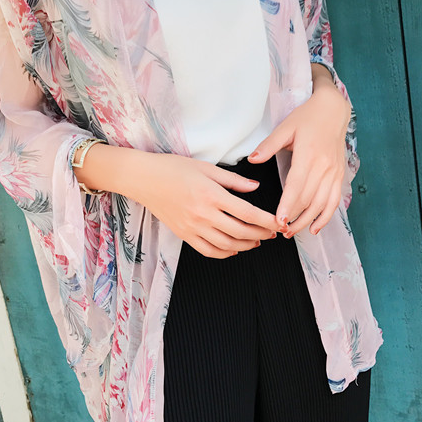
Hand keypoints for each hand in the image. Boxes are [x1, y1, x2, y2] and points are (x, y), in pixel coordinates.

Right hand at [131, 153, 280, 258]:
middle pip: (240, 231)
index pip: (247, 212)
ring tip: (255, 242)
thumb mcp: (206, 167)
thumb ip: (233, 180)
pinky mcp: (183, 234)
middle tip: (271, 233)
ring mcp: (192, 227)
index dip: (266, 220)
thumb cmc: (172, 168)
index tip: (278, 223)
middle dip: (260, 234)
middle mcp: (203, 214)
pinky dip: (224, 253)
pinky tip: (232, 249)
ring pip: (226, 245)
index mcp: (211, 194)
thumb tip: (255, 187)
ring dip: (245, 246)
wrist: (143, 178)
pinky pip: (208, 250)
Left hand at [247, 83, 350, 236]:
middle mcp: (323, 167)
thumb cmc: (307, 118)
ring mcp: (333, 173)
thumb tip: (252, 160)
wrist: (333, 110)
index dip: (288, 205)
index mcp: (308, 155)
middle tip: (279, 231)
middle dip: (294, 218)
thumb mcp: (285, 127)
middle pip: (308, 199)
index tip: (279, 221)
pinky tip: (314, 228)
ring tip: (291, 232)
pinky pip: (334, 201)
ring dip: (307, 221)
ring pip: (321, 204)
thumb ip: (268, 146)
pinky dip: (325, 217)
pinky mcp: (339, 176)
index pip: (296, 186)